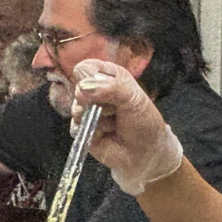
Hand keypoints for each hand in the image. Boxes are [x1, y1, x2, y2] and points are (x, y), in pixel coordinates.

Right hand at [72, 59, 182, 195]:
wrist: (145, 153)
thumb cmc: (143, 122)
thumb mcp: (132, 98)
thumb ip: (110, 88)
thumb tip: (82, 88)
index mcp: (109, 76)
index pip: (86, 67)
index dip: (91, 78)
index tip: (104, 89)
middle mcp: (95, 91)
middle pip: (79, 87)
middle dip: (97, 101)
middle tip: (114, 111)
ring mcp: (86, 111)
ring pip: (77, 108)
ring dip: (96, 118)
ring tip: (113, 124)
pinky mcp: (81, 129)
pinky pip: (76, 126)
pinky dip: (91, 131)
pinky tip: (105, 135)